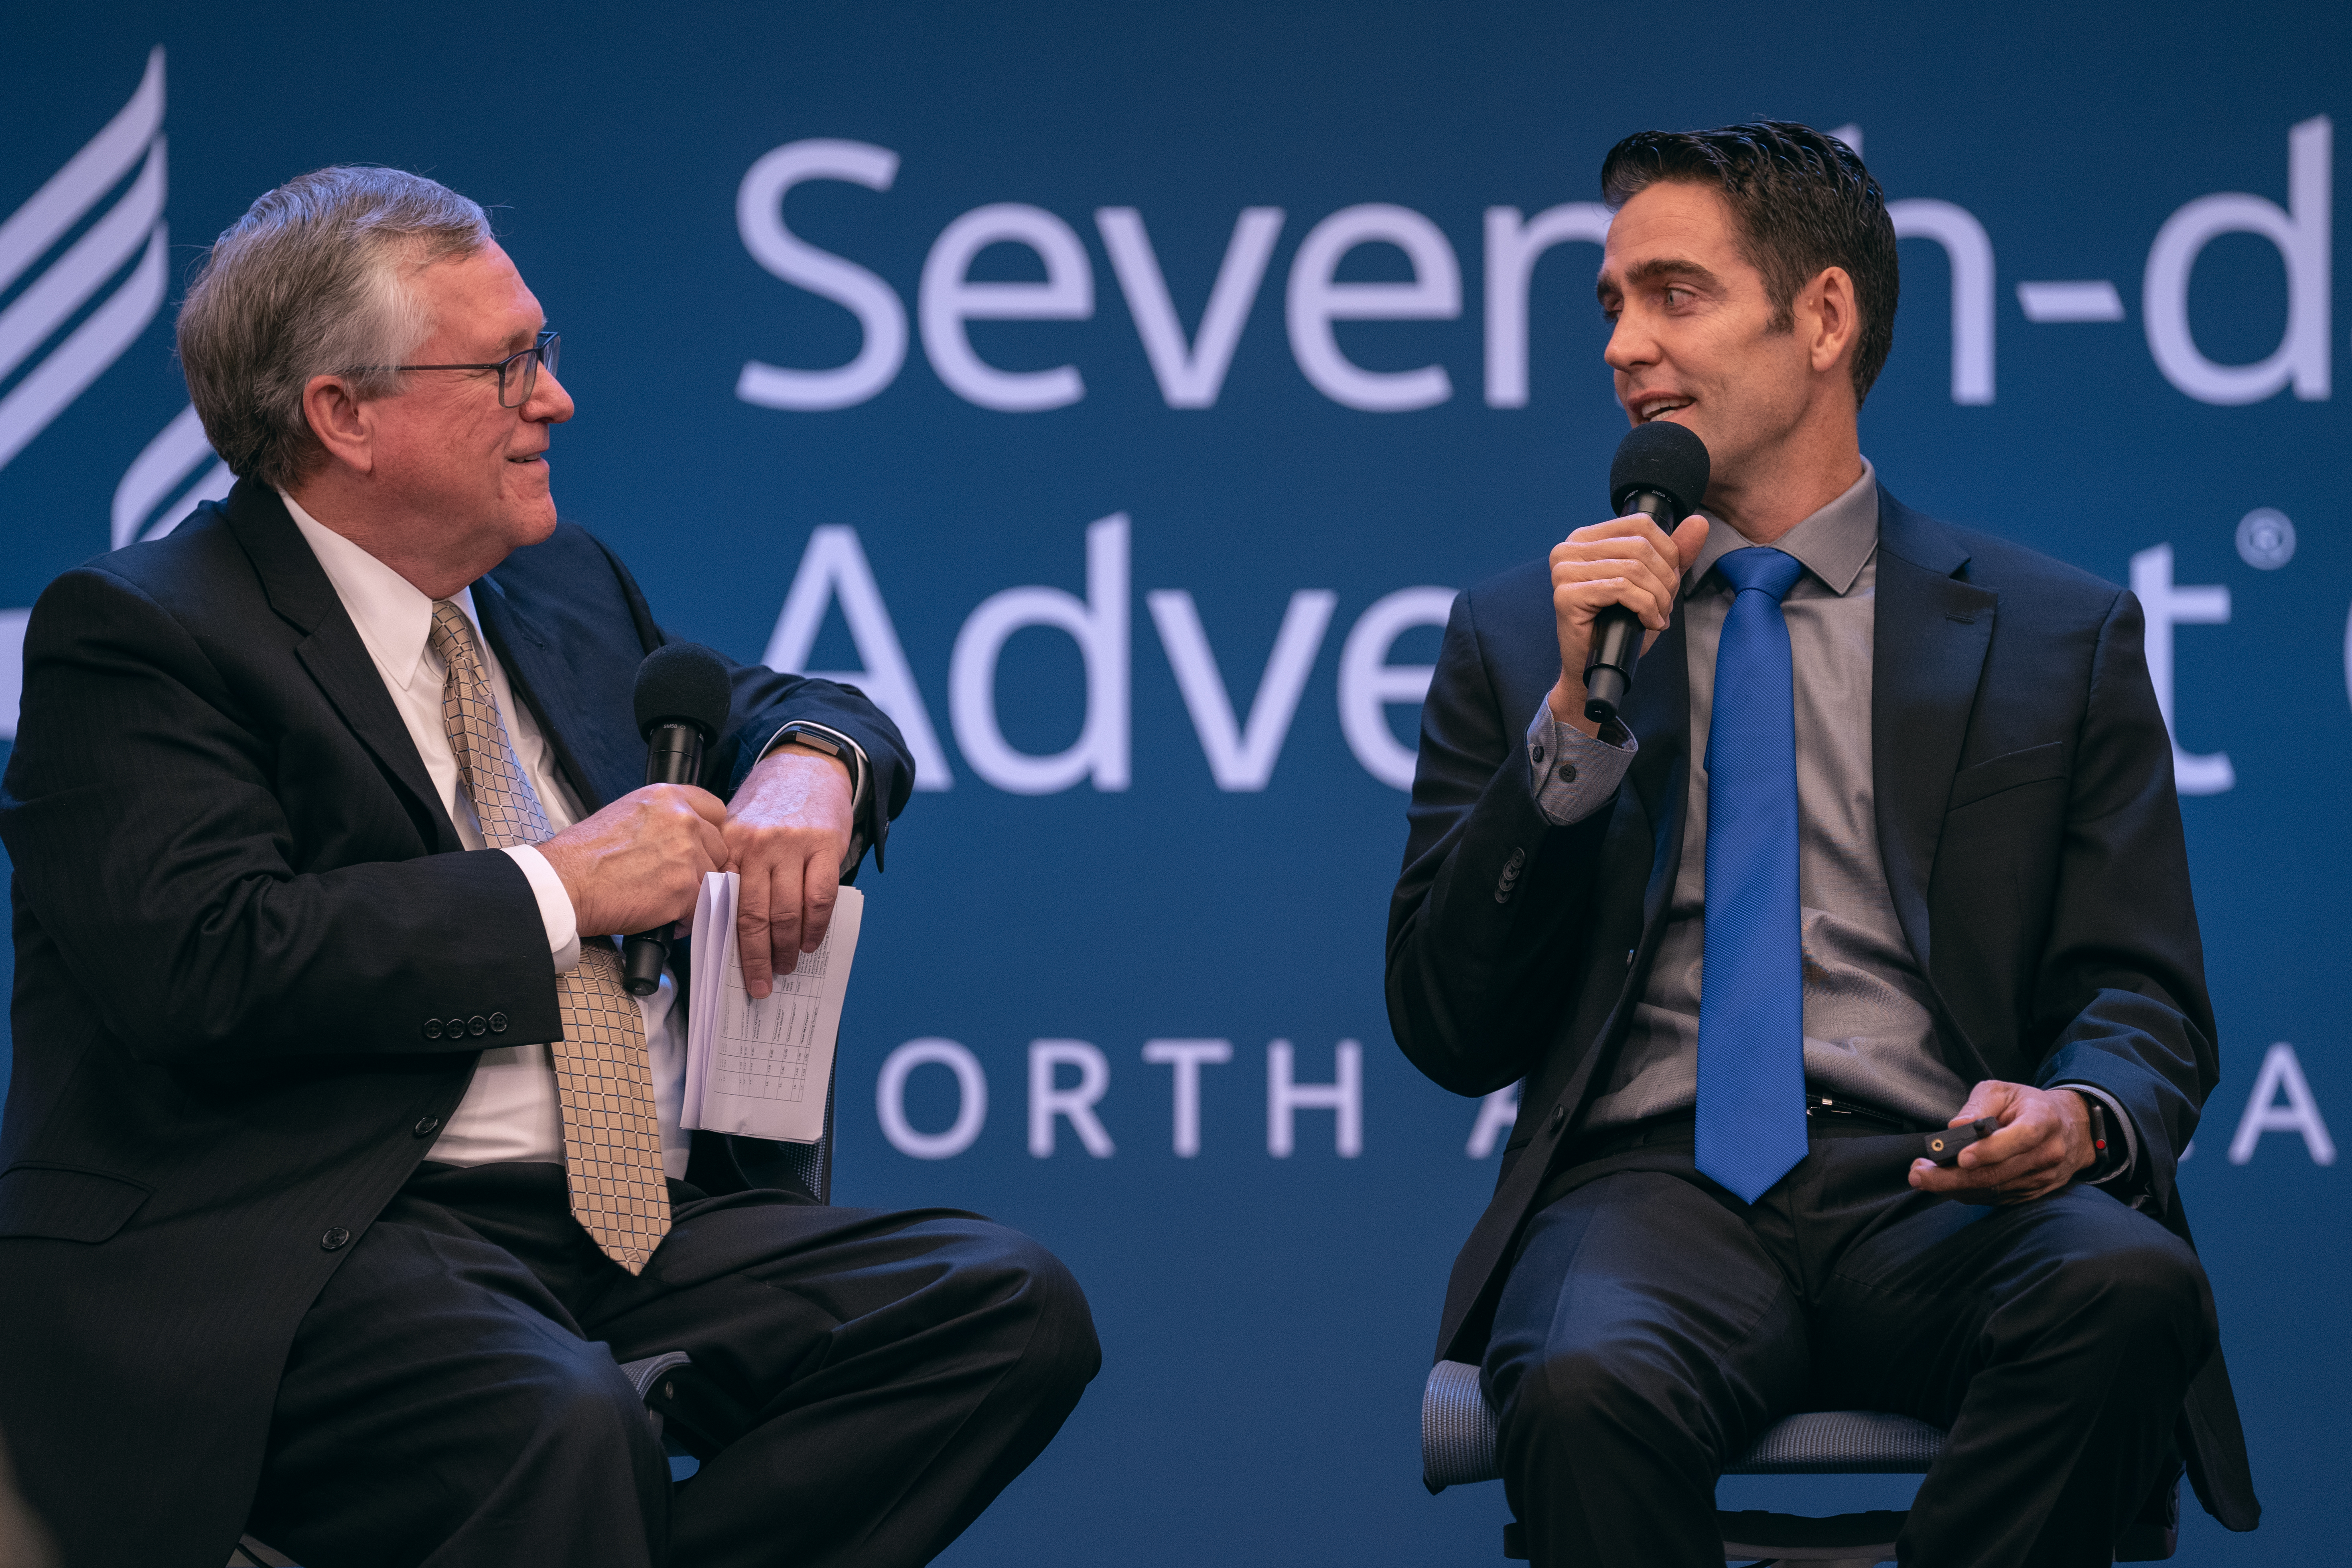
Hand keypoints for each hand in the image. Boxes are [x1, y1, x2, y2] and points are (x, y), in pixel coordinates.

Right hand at [538, 784, 729, 938]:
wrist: (566, 883)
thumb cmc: (584, 855)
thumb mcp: (627, 814)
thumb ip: (664, 819)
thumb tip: (684, 834)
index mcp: (667, 797)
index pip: (716, 810)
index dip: (708, 833)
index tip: (699, 846)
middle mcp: (683, 820)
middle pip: (719, 846)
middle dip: (702, 864)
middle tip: (673, 877)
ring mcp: (687, 854)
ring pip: (713, 876)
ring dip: (694, 890)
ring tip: (662, 895)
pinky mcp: (685, 887)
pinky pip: (702, 905)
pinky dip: (685, 915)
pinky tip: (662, 912)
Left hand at [723, 743, 854, 997]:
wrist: (806, 767)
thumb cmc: (769, 807)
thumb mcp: (737, 830)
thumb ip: (728, 869)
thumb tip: (713, 924)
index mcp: (728, 844)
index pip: (722, 903)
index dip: (725, 943)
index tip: (728, 970)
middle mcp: (756, 844)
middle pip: (753, 915)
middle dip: (756, 958)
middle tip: (760, 983)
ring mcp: (791, 845)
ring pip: (786, 911)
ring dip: (786, 948)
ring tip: (786, 966)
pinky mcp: (824, 845)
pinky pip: (819, 898)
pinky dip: (815, 927)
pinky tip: (810, 941)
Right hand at [1547, 511, 1708, 735]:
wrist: (1593, 667)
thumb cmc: (1618, 626)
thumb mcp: (1652, 584)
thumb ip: (1675, 553)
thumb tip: (1700, 522)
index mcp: (1587, 538)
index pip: (1640, 524)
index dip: (1667, 553)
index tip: (1668, 582)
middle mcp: (1569, 549)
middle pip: (1639, 546)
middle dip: (1664, 579)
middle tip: (1665, 605)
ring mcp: (1564, 571)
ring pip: (1633, 567)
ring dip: (1657, 597)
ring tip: (1658, 616)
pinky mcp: (1566, 595)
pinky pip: (1621, 588)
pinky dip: (1645, 607)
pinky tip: (1648, 623)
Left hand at [1908, 1081, 2095, 1203]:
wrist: (2069, 1129)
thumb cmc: (2027, 1105)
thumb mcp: (2003, 1091)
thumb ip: (1978, 1105)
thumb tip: (1956, 1127)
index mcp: (2043, 1121)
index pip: (2020, 1139)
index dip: (1990, 1150)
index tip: (1961, 1157)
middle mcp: (2047, 1154)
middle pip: (1999, 1173)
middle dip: (1954, 1177)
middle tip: (1919, 1174)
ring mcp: (2041, 1178)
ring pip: (1994, 1190)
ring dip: (1954, 1187)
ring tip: (1923, 1176)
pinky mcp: (2032, 1193)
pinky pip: (1996, 1198)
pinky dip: (1967, 1193)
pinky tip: (1945, 1184)